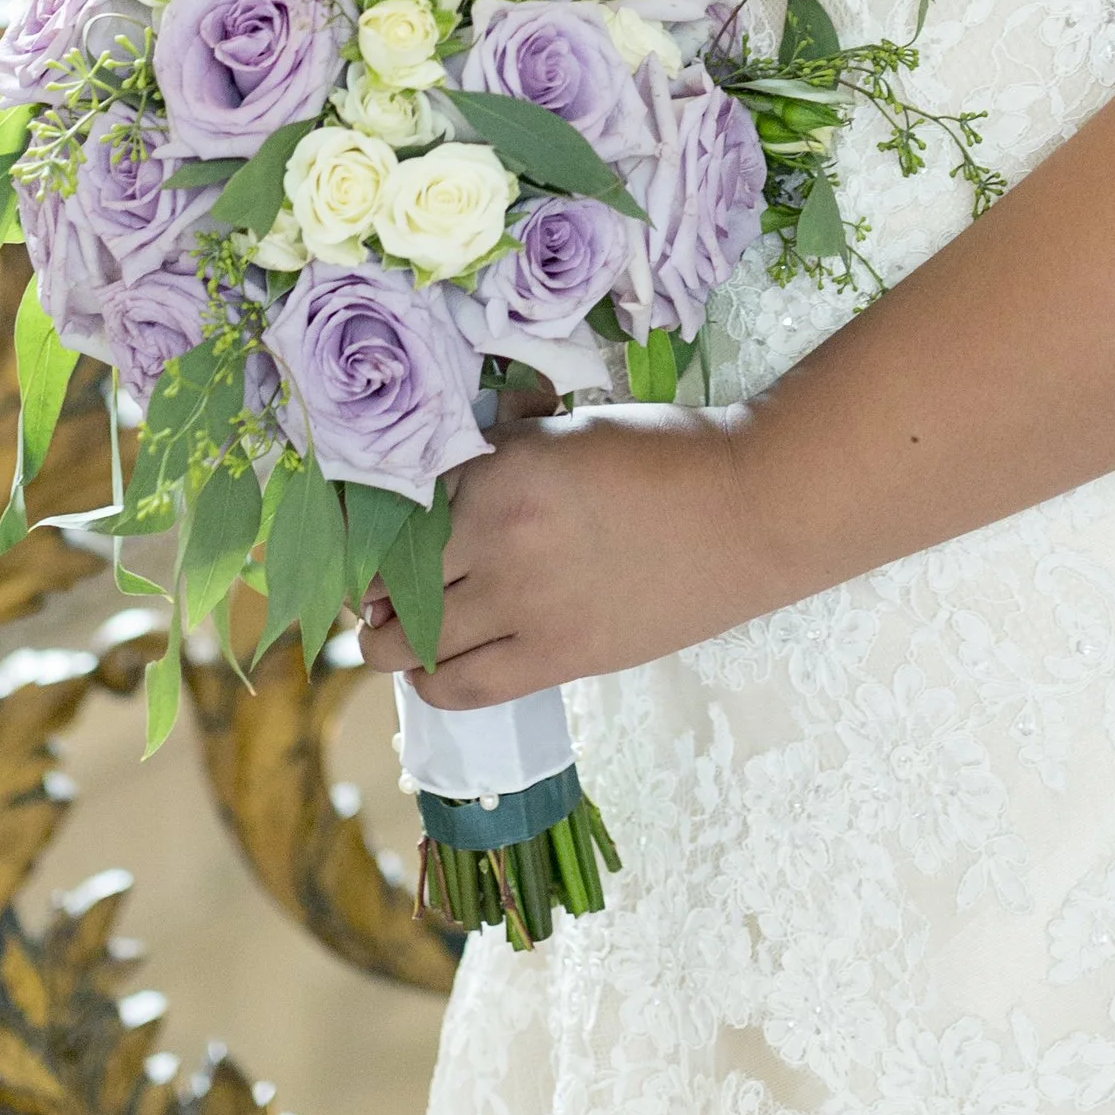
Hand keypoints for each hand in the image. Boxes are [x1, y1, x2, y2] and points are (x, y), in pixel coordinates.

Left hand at [355, 400, 770, 708]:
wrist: (747, 512)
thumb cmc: (666, 453)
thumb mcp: (572, 427)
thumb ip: (505, 439)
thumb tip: (459, 449)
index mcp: (500, 468)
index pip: (396, 501)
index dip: (373, 518)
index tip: (368, 527)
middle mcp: (498, 537)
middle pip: (388, 577)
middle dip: (371, 581)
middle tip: (377, 580)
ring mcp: (524, 605)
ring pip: (409, 642)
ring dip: (388, 636)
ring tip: (396, 626)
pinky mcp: (556, 659)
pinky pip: (460, 688)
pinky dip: (430, 681)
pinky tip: (430, 666)